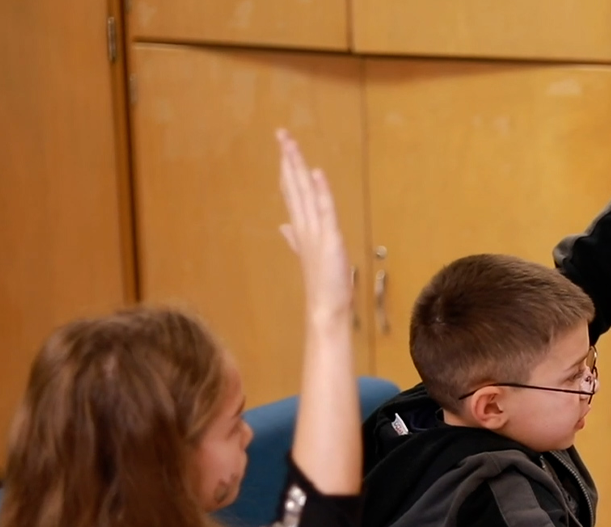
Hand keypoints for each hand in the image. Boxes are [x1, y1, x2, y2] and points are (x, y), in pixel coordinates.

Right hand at [277, 129, 353, 321]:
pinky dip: (320, 192)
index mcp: (300, 228)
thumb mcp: (310, 255)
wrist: (326, 308)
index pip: (291, 192)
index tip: (283, 148)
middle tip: (282, 133)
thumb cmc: (322, 284)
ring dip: (298, 168)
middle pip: (294, 186)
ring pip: (304, 193)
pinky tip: (315, 173)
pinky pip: (324, 211)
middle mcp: (304, 226)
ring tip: (291, 145)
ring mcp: (314, 232)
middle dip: (289, 159)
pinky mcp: (329, 239)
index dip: (287, 169)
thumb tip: (283, 226)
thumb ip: (294, 239)